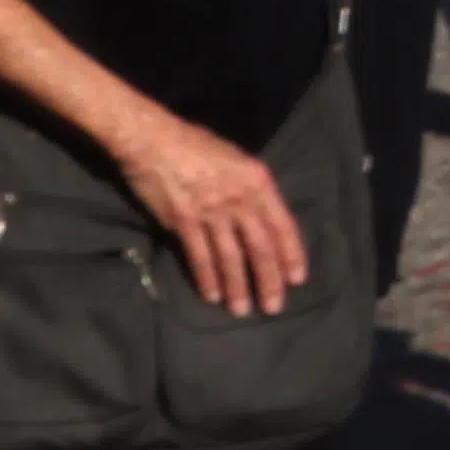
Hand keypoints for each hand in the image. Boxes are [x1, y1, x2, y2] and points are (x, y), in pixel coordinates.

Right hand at [120, 117, 313, 320]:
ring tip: (241, 309)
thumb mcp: (237, 159)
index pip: (282, 225)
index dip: (291, 255)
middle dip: (268, 280)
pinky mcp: (183, 221)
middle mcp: (239, 198)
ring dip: (237, 287)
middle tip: (273, 307)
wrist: (152, 140)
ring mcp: (211, 211)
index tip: (297, 279)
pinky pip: (199, 257)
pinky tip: (211, 295)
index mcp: (258, 181)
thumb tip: (262, 219)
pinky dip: (207, 279)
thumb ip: (252, 189)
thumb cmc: (196, 145)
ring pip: (230, 258)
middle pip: (260, 247)